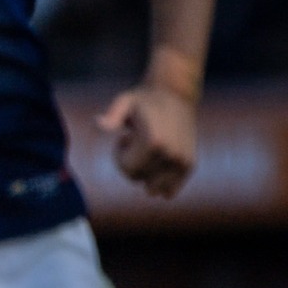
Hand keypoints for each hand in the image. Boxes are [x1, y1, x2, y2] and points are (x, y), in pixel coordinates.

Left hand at [99, 80, 195, 197]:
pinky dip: (161, 186)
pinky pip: (170, 191)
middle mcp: (171, 154)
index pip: (127, 169)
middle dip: (132, 162)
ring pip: (153, 188)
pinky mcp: (189, 165)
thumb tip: (98, 123)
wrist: (176, 96)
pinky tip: (159, 166)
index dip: (120, 154)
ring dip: (146, 173)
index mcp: (154, 142)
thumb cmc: (144, 100)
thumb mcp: (124, 102)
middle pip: (138, 178)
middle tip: (139, 141)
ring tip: (151, 149)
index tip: (127, 137)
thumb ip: (112, 116)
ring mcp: (182, 161)